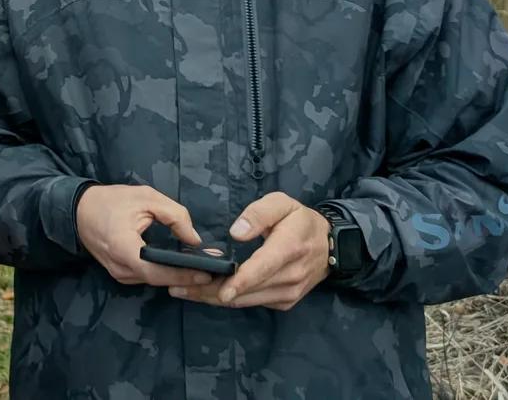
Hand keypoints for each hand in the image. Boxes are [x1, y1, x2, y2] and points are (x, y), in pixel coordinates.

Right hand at [76, 183, 210, 287]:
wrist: (79, 210)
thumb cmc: (111, 201)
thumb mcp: (146, 198)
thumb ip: (175, 216)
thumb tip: (195, 240)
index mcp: (123, 248)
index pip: (158, 270)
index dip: (183, 274)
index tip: (207, 272)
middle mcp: (120, 267)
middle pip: (158, 279)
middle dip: (187, 277)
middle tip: (213, 271)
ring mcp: (118, 274)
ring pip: (153, 280)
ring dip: (177, 276)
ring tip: (203, 268)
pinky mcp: (120, 274)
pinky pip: (146, 277)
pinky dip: (164, 273)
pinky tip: (181, 267)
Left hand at [167, 192, 329, 310]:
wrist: (330, 245)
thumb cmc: (299, 220)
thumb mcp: (282, 203)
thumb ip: (259, 213)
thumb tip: (236, 232)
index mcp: (289, 248)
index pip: (262, 268)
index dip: (240, 282)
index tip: (220, 290)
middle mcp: (291, 276)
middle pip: (247, 290)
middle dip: (211, 290)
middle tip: (177, 286)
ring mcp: (289, 293)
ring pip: (247, 301)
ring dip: (214, 298)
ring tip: (184, 290)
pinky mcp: (285, 302)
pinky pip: (253, 303)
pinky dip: (230, 300)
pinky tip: (206, 292)